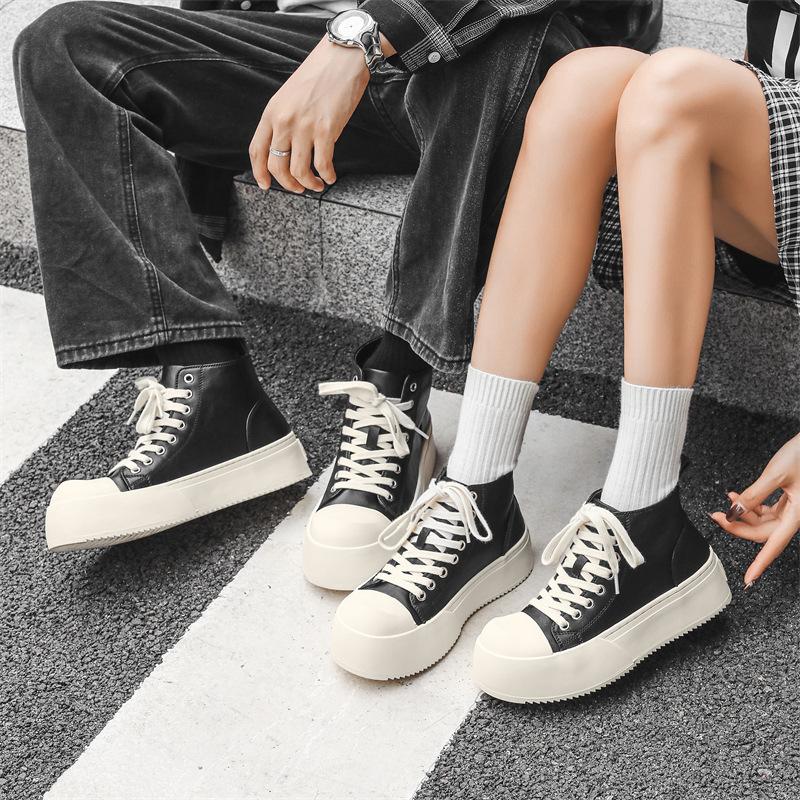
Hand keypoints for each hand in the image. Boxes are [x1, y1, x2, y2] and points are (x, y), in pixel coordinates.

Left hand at [248, 37, 369, 193]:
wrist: (341, 59)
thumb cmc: (318, 76)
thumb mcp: (288, 97)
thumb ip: (282, 121)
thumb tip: (284, 148)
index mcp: (272, 113)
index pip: (257, 151)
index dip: (260, 173)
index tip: (265, 185)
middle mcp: (284, 121)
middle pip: (277, 166)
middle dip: (288, 184)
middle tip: (298, 188)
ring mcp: (305, 127)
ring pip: (298, 171)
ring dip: (308, 184)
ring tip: (316, 184)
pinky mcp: (326, 130)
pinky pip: (322, 165)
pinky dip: (327, 176)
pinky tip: (330, 176)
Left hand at [710, 432, 799, 585]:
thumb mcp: (775, 474)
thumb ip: (754, 495)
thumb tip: (734, 511)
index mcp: (798, 515)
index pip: (773, 545)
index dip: (760, 564)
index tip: (748, 579)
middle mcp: (796, 515)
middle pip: (762, 532)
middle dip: (737, 526)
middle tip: (716, 516)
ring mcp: (793, 508)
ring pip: (763, 521)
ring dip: (742, 513)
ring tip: (728, 498)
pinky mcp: (790, 499)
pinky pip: (766, 510)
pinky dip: (750, 504)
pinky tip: (738, 495)